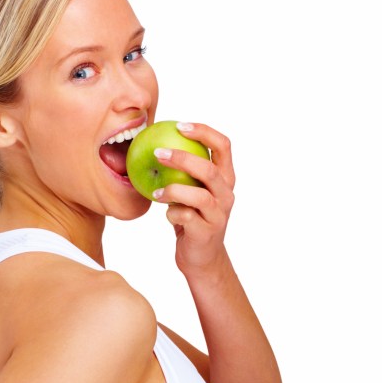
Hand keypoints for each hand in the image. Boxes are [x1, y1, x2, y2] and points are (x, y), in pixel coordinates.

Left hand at [150, 122, 235, 278]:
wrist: (201, 257)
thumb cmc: (191, 218)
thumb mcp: (190, 191)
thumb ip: (183, 172)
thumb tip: (154, 142)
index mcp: (225, 178)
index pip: (223, 146)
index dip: (204, 132)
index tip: (180, 126)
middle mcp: (226, 194)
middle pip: (209, 169)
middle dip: (182, 158)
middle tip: (158, 153)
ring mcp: (219, 214)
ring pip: (199, 195)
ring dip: (173, 190)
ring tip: (156, 190)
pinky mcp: (207, 231)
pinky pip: (185, 216)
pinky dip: (171, 213)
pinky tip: (165, 212)